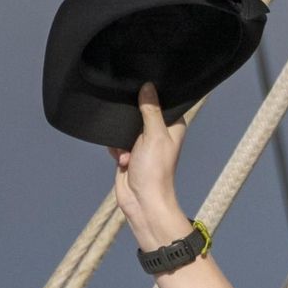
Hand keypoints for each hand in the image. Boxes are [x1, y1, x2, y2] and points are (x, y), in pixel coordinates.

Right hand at [111, 83, 192, 250]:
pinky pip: (115, 140)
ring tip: (128, 152)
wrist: (141, 201)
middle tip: (130, 130)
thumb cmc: (155, 171)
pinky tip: (122, 160)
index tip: (139, 93)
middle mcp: (158, 133)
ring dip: (120, 138)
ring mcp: (142, 143)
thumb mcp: (154, 135)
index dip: (151, 96)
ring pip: (124, 126)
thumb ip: (151, 110)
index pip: (162, 101)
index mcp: (172, 126)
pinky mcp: (128, 152)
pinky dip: (115, 149)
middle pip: (139, 111)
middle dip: (129, 120)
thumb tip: (148, 86)